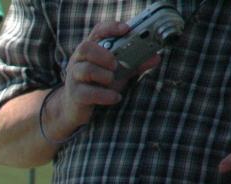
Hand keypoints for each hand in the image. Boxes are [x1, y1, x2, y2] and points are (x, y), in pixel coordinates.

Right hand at [48, 22, 160, 138]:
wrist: (77, 108)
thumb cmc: (97, 86)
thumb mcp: (117, 72)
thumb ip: (135, 64)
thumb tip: (156, 58)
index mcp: (90, 51)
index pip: (97, 32)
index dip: (110, 28)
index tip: (126, 29)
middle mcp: (78, 61)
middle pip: (85, 48)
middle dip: (103, 54)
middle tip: (116, 64)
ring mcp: (74, 78)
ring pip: (85, 70)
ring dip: (103, 75)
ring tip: (112, 81)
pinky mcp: (75, 95)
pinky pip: (87, 93)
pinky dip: (104, 95)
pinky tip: (115, 98)